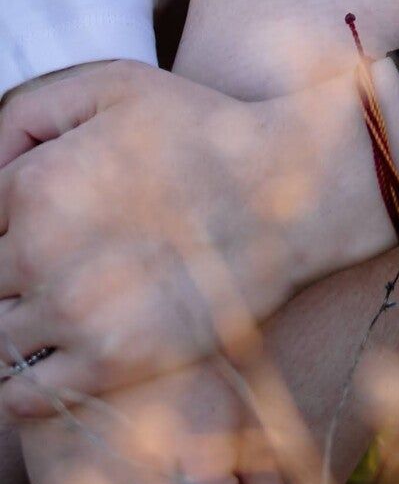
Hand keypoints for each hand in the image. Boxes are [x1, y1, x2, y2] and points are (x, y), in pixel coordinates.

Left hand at [0, 64, 323, 419]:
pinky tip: (48, 360)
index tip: (41, 231)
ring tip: (55, 313)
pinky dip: (17, 387)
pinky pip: (19, 397)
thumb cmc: (199, 131)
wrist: (285, 192)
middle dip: (10, 277)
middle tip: (55, 268)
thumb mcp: (114, 86)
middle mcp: (38, 252)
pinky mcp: (107, 364)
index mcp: (31, 185)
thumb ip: (27, 115)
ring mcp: (71, 315)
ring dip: (13, 329)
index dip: (7, 226)